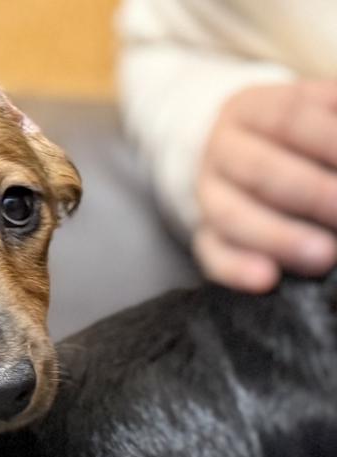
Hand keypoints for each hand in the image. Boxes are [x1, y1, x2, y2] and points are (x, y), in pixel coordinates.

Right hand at [194, 81, 336, 290]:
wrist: (234, 153)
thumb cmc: (293, 135)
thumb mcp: (316, 110)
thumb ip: (335, 124)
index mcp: (252, 109)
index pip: (290, 118)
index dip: (330, 141)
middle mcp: (221, 151)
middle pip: (261, 171)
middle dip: (313, 194)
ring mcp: (207, 195)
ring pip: (231, 216)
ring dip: (279, 237)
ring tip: (324, 256)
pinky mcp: (202, 234)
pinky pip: (212, 253)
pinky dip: (236, 268)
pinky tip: (267, 279)